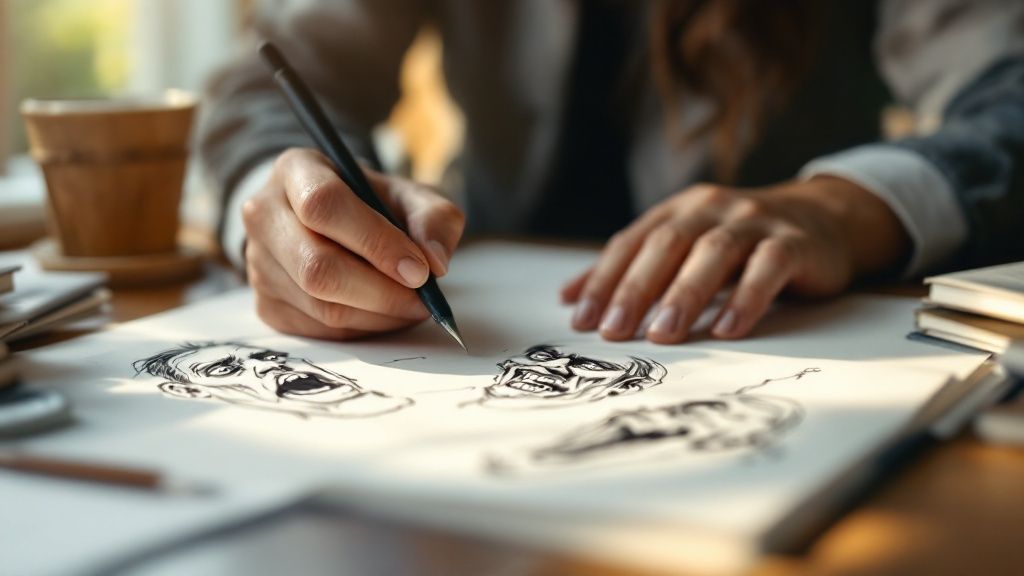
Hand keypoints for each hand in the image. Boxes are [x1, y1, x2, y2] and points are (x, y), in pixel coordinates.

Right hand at [242, 148, 464, 339]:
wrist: (332, 223)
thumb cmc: (372, 205)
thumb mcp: (410, 196)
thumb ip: (433, 218)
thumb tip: (435, 261)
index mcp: (296, 170)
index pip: (323, 206)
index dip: (375, 242)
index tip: (420, 270)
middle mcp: (264, 214)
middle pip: (317, 266)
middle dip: (381, 291)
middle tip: (423, 299)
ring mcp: (258, 263)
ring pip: (320, 305)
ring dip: (378, 315)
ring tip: (412, 306)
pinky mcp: (265, 304)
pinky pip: (318, 330)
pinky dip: (362, 329)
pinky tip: (384, 313)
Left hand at [561, 177, 909, 342]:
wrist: (824, 220)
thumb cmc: (740, 244)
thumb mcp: (683, 248)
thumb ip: (632, 271)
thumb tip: (568, 299)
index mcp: (679, 210)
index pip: (633, 242)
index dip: (604, 279)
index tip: (581, 319)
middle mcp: (712, 209)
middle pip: (667, 245)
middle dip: (635, 289)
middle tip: (612, 330)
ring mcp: (755, 222)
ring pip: (714, 253)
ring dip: (684, 295)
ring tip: (663, 335)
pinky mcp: (794, 243)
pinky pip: (767, 269)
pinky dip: (746, 298)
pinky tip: (728, 329)